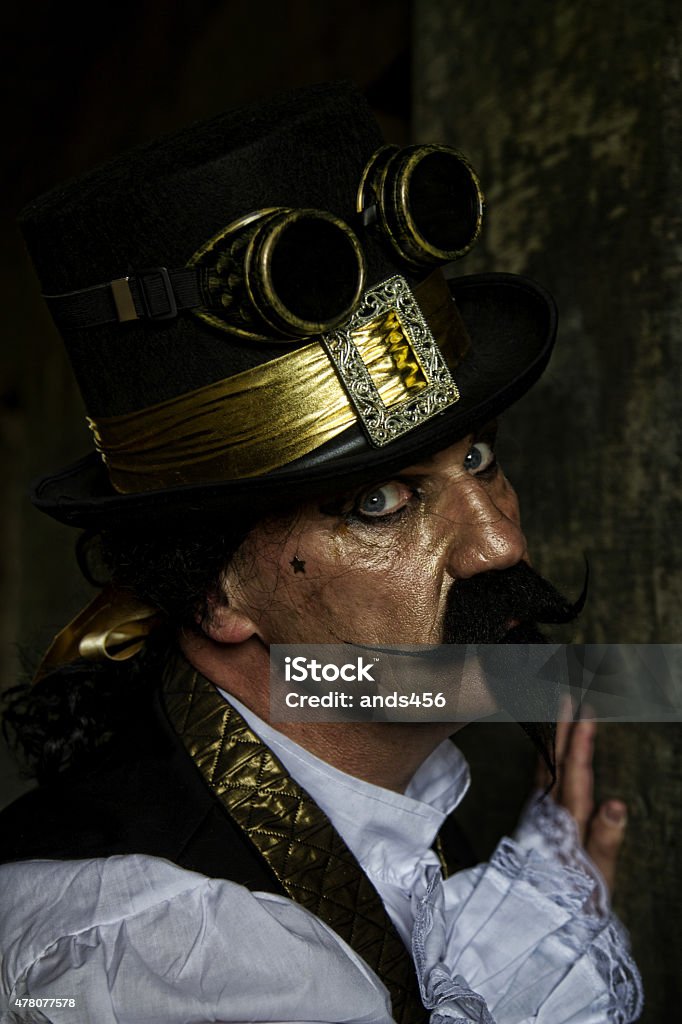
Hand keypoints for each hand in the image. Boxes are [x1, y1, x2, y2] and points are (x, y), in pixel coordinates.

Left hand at [537, 711, 626, 893]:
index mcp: (568, 821)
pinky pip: (539, 776)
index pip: (575, 773)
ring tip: (556, 709)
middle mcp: (549, 812)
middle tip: (567, 694)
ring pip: (545, 765)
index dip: (581, 742)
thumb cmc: (578, 901)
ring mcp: (539, 813)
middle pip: (555, 761)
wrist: (540, 921)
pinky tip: (547, 747)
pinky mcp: (534, 819)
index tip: (586, 713)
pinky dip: (544, 754)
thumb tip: (617, 804)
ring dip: (552, 736)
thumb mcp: (599, 877)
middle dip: (562, 726)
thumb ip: (606, 840)